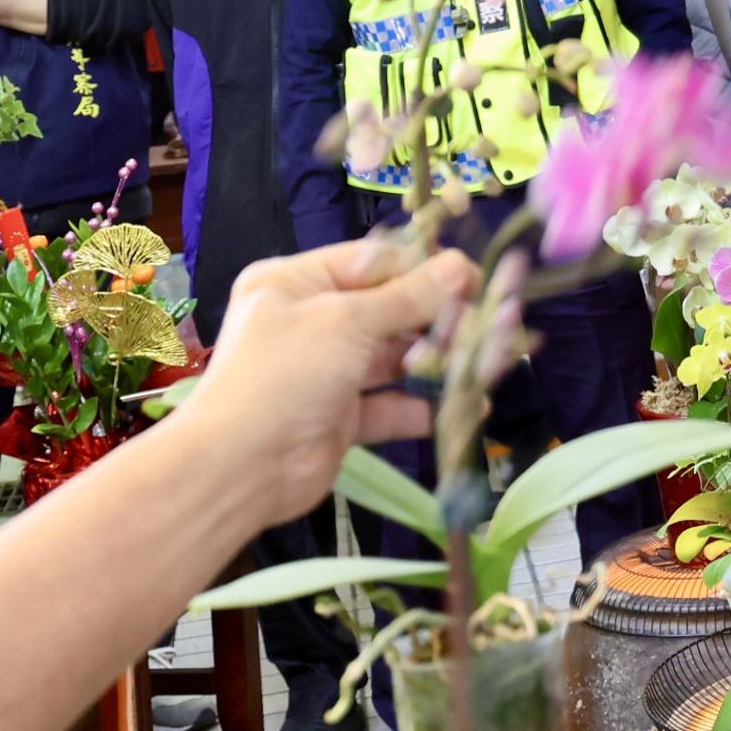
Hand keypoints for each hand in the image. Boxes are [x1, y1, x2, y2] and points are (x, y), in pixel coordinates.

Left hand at [184, 237, 475, 527]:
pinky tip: (468, 405)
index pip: (372, 262)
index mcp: (296, 282)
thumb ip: (409, 297)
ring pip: (393, 358)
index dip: (424, 268)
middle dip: (438, 319)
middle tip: (490, 325)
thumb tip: (462, 266)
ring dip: (438, 361)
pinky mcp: (340, 418)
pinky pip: (390, 405)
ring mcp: (326, 372)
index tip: (476, 278)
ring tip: (487, 363)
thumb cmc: (287, 373)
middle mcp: (310, 321)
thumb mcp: (349, 321)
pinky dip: (425, 406)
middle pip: (387, 310)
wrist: (240, 467)